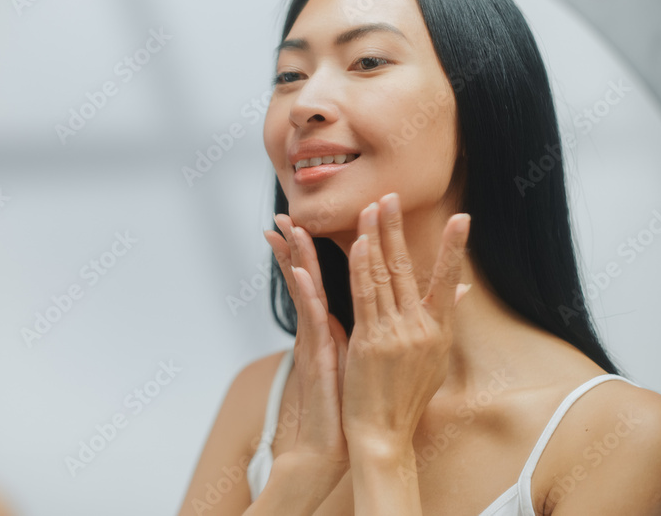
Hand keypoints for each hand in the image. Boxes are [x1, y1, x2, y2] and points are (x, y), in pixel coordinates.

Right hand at [264, 215, 349, 476]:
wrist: (344, 443)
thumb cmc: (353, 404)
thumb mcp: (363, 359)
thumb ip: (368, 331)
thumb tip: (378, 313)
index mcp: (328, 328)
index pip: (316, 281)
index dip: (309, 252)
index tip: (301, 223)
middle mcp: (317, 330)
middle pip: (303, 280)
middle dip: (293, 247)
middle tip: (282, 216)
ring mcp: (314, 342)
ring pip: (303, 292)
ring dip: (295, 260)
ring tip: (287, 230)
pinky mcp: (318, 357)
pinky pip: (311, 321)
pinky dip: (306, 296)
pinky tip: (301, 274)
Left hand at [340, 193, 470, 451]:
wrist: (383, 434)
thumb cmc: (406, 398)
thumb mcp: (434, 360)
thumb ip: (445, 320)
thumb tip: (463, 291)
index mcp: (438, 332)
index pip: (448, 282)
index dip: (454, 250)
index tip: (463, 219)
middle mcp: (420, 330)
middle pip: (408, 269)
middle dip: (398, 230)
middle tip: (391, 196)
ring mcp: (395, 335)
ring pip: (384, 277)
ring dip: (375, 238)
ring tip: (371, 208)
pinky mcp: (368, 342)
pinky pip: (363, 297)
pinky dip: (361, 269)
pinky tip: (358, 245)